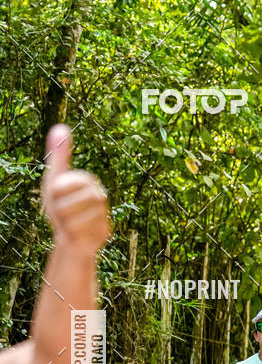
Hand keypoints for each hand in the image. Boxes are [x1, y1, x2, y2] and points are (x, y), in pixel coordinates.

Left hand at [41, 125, 110, 252]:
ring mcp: (104, 214)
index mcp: (86, 180)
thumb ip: (57, 155)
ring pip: (75, 221)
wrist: (71, 238)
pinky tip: (79, 235)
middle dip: (60, 212)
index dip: (54, 195)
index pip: (61, 186)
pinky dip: (75, 236)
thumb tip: (61, 126)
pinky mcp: (105, 232)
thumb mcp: (54, 180)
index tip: (57, 197)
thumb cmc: (60, 207)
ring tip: (71, 224)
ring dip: (67, 225)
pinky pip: (82, 235)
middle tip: (63, 213)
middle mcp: (99, 195)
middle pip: (69, 204)